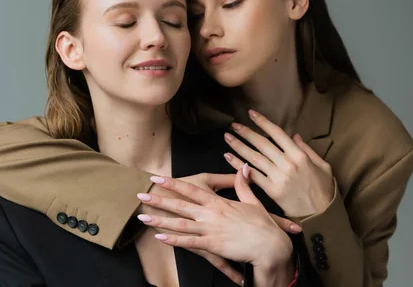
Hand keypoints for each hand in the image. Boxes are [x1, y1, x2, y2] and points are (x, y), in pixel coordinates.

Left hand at [136, 167, 294, 285]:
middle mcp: (210, 214)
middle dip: (159, 200)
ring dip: (160, 221)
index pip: (190, 189)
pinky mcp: (212, 246)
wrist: (270, 245)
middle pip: (180, 205)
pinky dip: (174, 240)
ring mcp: (210, 230)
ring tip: (143, 217)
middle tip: (141, 195)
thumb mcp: (252, 201)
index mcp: (218, 202)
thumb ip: (242, 184)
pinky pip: (189, 243)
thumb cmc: (262, 224)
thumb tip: (243, 167)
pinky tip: (161, 238)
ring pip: (179, 225)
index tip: (157, 177)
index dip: (172, 183)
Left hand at [224, 109, 334, 216]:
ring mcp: (279, 177)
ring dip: (238, 146)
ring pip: (254, 157)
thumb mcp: (322, 166)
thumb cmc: (323, 190)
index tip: (251, 114)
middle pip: (262, 144)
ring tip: (227, 138)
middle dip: (246, 132)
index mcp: (299, 155)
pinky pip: (252, 175)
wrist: (321, 215)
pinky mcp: (272, 190)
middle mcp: (288, 164)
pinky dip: (238, 166)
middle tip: (233, 125)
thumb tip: (294, 135)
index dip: (263, 122)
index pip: (277, 133)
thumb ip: (307, 149)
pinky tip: (229, 158)